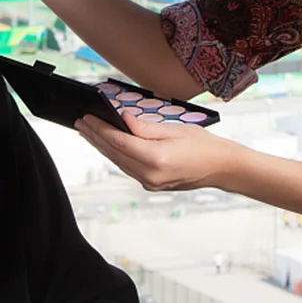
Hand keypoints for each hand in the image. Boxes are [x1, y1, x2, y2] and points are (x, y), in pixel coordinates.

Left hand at [76, 110, 246, 193]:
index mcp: (156, 159)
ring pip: (118, 162)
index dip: (100, 129)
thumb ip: (145, 127)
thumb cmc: (203, 146)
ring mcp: (150, 183)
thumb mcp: (174, 129)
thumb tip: (122, 119)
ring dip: (102, 147)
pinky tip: (107, 145)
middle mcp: (150, 175)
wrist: (221, 168)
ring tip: (88, 132)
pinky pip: (127, 168)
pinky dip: (115, 155)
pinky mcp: (152, 185)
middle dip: (95, 137)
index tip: (87, 117)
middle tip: (80, 122)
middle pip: (114, 154)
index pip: (118, 142)